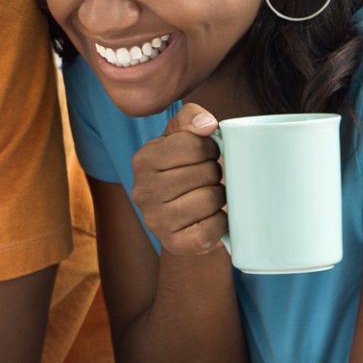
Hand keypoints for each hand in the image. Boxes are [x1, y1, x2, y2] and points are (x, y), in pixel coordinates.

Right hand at [129, 103, 226, 256]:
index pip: (191, 144)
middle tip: (209, 178)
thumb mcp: (180, 137)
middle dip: (215, 172)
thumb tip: (207, 124)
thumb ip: (190, 118)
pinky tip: (211, 217)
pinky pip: (211, 229)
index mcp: (143, 159)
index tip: (207, 154)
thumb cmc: (183, 170)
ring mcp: (155, 220)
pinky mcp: (173, 244)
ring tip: (210, 196)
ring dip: (219, 196)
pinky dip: (220, 222)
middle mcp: (143, 191)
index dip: (209, 147)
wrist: (180, 218)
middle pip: (205, 172)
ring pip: (211, 199)